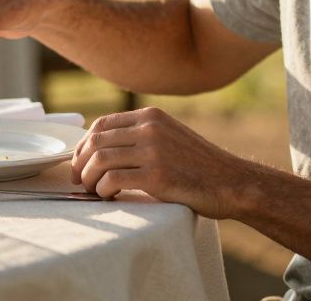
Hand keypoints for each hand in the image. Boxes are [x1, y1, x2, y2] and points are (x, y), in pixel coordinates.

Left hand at [70, 107, 246, 218]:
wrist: (231, 182)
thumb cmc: (199, 165)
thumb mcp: (170, 135)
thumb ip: (142, 134)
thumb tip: (102, 148)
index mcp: (151, 116)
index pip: (101, 124)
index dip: (83, 145)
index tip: (79, 162)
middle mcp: (150, 128)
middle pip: (96, 142)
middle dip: (80, 163)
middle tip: (80, 180)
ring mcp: (154, 151)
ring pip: (100, 160)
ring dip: (89, 179)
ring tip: (94, 191)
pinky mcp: (157, 176)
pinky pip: (113, 180)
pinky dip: (104, 190)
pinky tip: (109, 196)